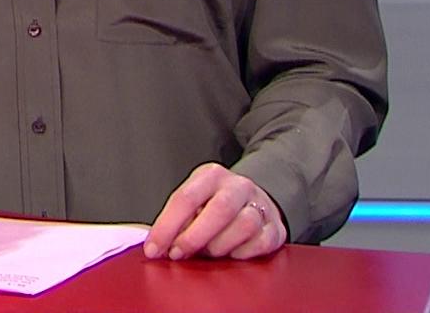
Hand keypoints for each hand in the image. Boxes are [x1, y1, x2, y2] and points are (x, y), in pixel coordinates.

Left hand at [144, 163, 285, 260]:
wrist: (252, 200)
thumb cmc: (213, 205)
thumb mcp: (193, 202)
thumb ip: (176, 220)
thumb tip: (156, 245)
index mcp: (211, 176)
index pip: (185, 198)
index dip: (166, 226)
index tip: (153, 249)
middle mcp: (238, 186)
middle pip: (219, 210)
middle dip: (194, 237)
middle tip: (178, 254)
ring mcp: (260, 205)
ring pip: (244, 225)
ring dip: (220, 246)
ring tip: (207, 253)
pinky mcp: (275, 227)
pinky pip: (260, 243)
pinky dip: (242, 254)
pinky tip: (231, 254)